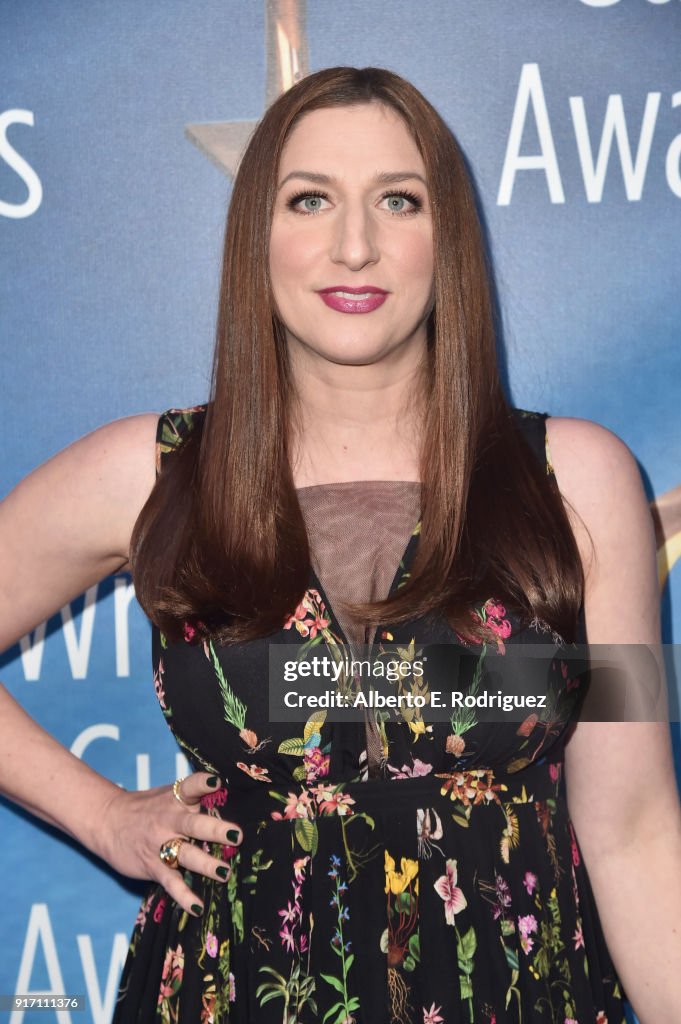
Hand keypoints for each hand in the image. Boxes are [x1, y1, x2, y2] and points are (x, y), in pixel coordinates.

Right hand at [98, 773, 240, 915]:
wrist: (107, 821)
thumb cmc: (146, 808)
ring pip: (186, 854)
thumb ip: (192, 798)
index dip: (203, 783)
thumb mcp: (166, 795)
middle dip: (215, 830)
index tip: (217, 783)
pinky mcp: (152, 866)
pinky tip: (198, 907)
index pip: (190, 786)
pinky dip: (184, 896)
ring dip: (206, 864)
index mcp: (175, 798)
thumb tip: (227, 800)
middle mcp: (169, 820)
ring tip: (225, 873)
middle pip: (194, 824)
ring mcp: (160, 844)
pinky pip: (171, 883)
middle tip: (236, 835)